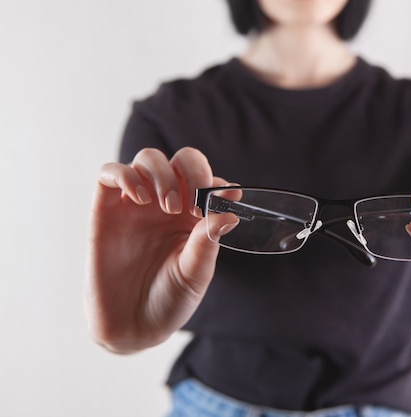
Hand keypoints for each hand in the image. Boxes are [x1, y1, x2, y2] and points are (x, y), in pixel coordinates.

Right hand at [86, 147, 237, 352]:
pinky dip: (126, 175)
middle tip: (192, 204)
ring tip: (168, 207)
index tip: (224, 198)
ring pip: (148, 159)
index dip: (216, 183)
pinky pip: (111, 173)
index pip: (208, 181)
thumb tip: (229, 212)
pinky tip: (141, 198)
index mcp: (194, 216)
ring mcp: (136, 204)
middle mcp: (167, 204)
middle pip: (180, 160)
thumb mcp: (195, 273)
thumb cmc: (169, 300)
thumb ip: (208, 241)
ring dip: (162, 174)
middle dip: (192, 171)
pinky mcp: (106, 210)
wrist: (132, 327)